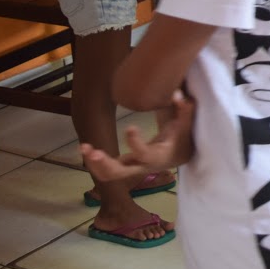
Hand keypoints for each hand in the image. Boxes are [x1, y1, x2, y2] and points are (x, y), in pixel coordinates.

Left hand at [81, 90, 195, 182]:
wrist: (180, 157)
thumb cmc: (182, 139)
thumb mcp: (185, 125)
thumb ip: (184, 110)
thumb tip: (176, 93)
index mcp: (157, 156)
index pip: (144, 154)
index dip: (135, 143)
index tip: (130, 127)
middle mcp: (142, 166)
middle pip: (119, 174)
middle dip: (105, 164)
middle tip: (94, 152)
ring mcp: (131, 167)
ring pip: (109, 175)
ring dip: (94, 164)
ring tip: (83, 147)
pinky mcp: (124, 165)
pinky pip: (106, 170)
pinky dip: (94, 162)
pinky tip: (84, 149)